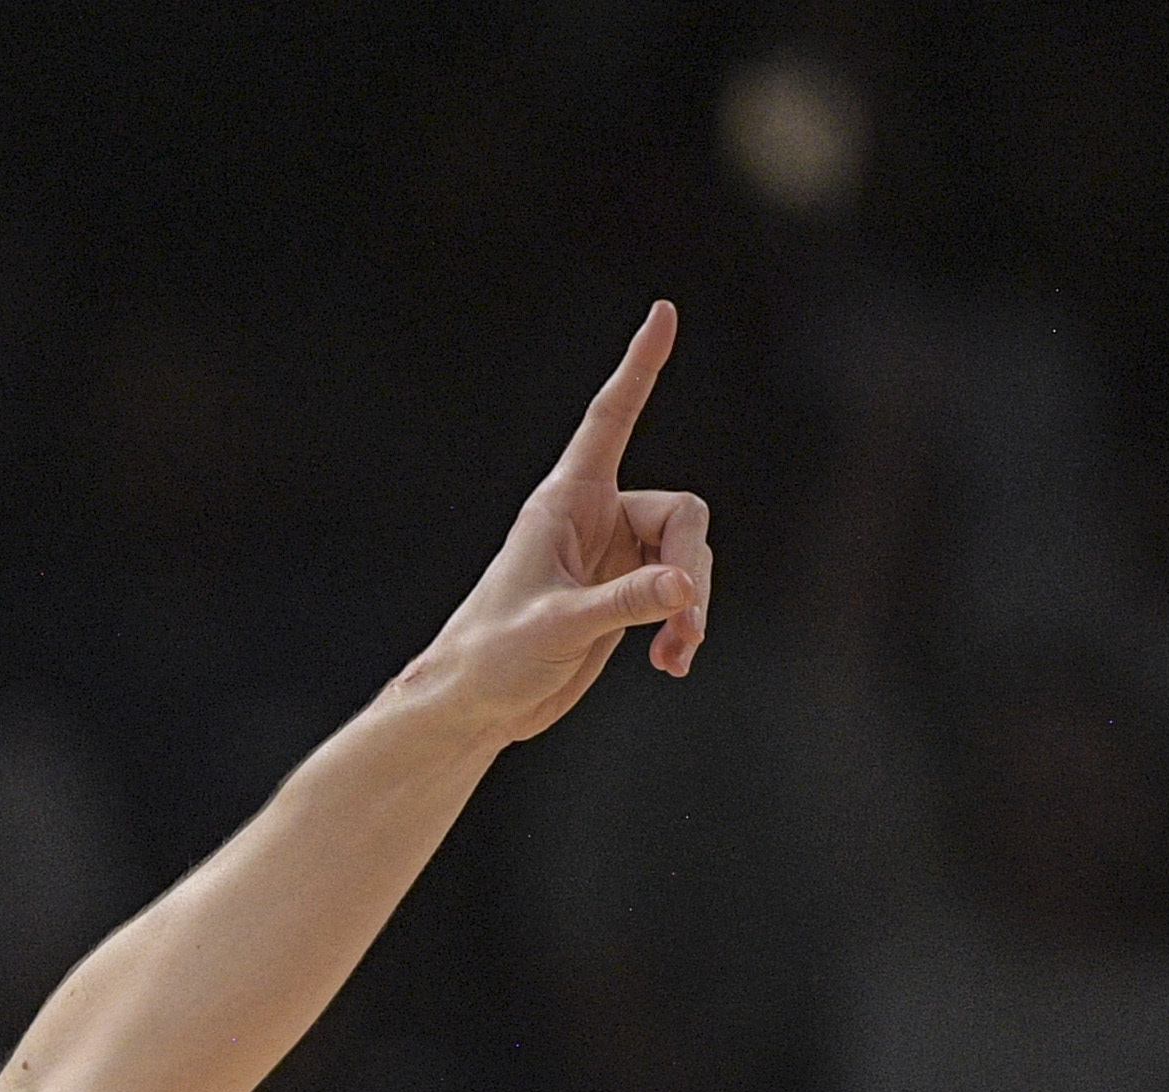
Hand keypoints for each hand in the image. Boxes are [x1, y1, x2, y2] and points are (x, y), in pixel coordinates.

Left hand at [402, 302, 714, 745]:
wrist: (475, 703)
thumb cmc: (492, 656)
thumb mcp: (558, 627)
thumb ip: (624, 604)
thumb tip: (685, 588)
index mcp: (566, 501)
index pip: (611, 419)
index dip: (638, 367)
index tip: (663, 312)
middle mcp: (596, 518)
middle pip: (683, 515)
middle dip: (692, 567)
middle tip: (684, 622)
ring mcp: (615, 556)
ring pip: (690, 557)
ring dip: (691, 607)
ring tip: (674, 656)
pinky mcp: (625, 593)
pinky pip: (680, 593)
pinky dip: (684, 625)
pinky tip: (672, 664)